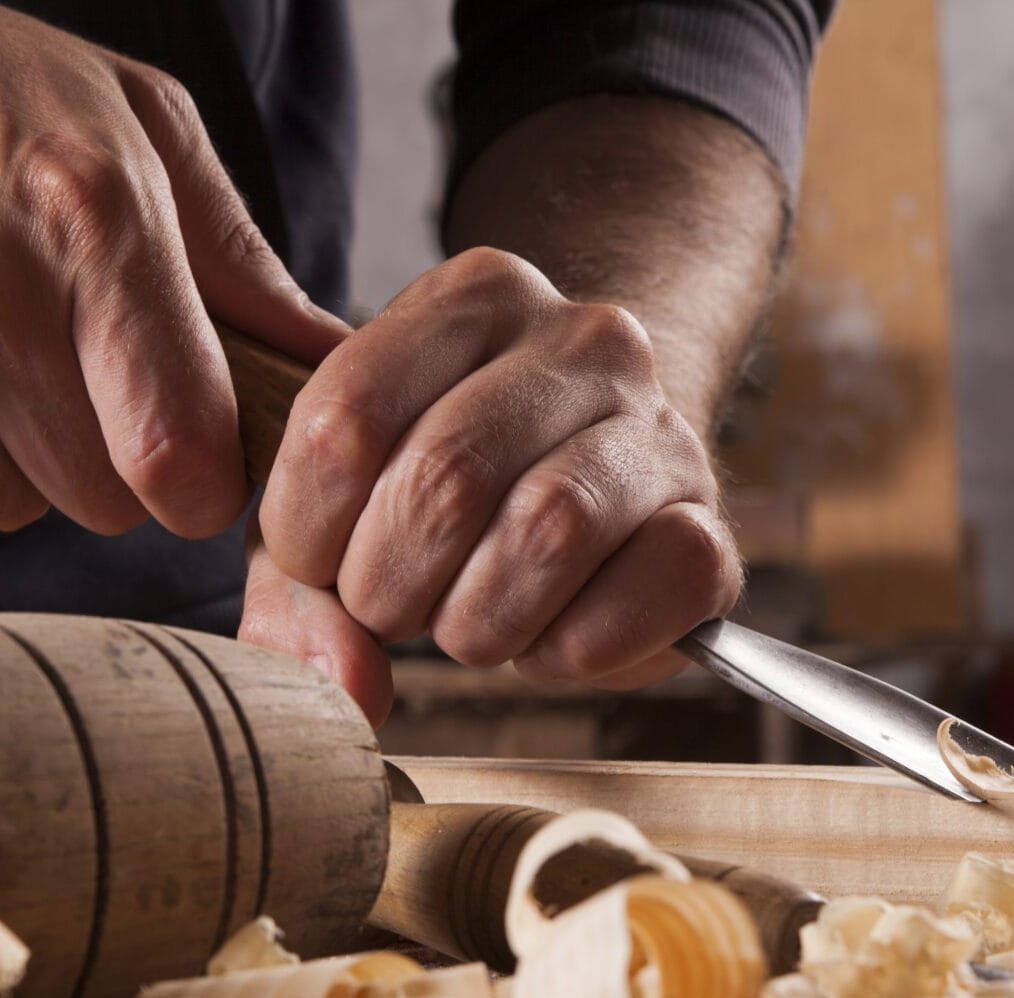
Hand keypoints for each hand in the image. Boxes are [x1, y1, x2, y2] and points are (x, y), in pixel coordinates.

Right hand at [0, 0, 345, 534]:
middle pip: (101, 500)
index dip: (203, 483)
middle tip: (78, 368)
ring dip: (10, 452)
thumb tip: (335, 364)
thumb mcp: (134, 127)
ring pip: (3, 504)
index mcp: (90, 216)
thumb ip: (242, 262)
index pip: (177, 452)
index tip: (197, 462)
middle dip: (111, 457)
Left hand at [245, 247, 741, 714]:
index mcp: (477, 294)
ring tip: (470, 625)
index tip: (320, 563)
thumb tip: (339, 687)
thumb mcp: (349, 501)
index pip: (346, 415)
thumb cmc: (457, 495)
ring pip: (547, 531)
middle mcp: (584, 339)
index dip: (308, 526)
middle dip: (389, 584)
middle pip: (444, 477)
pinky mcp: (713, 528)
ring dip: (478, 621)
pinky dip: (572, 650)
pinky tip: (550, 640)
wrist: (607, 489)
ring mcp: (662, 427)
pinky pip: (638, 596)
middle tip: (393, 609)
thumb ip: (300, 585)